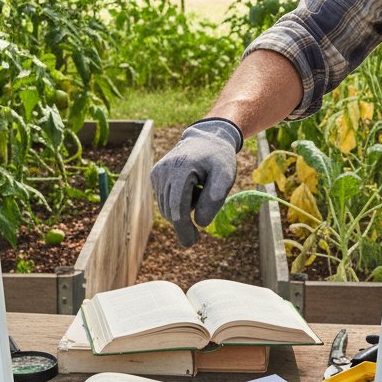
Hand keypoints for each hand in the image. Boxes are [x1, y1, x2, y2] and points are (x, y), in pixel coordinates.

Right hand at [150, 118, 241, 246]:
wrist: (207, 137)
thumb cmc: (219, 158)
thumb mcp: (226, 176)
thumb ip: (214, 199)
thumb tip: (200, 222)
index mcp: (181, 169)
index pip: (178, 207)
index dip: (183, 228)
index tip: (190, 243)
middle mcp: (164, 170)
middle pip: (171, 210)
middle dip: (184, 224)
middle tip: (196, 236)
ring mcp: (157, 172)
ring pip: (167, 207)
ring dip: (183, 209)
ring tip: (199, 192)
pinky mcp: (155, 175)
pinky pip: (165, 199)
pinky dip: (178, 200)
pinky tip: (191, 187)